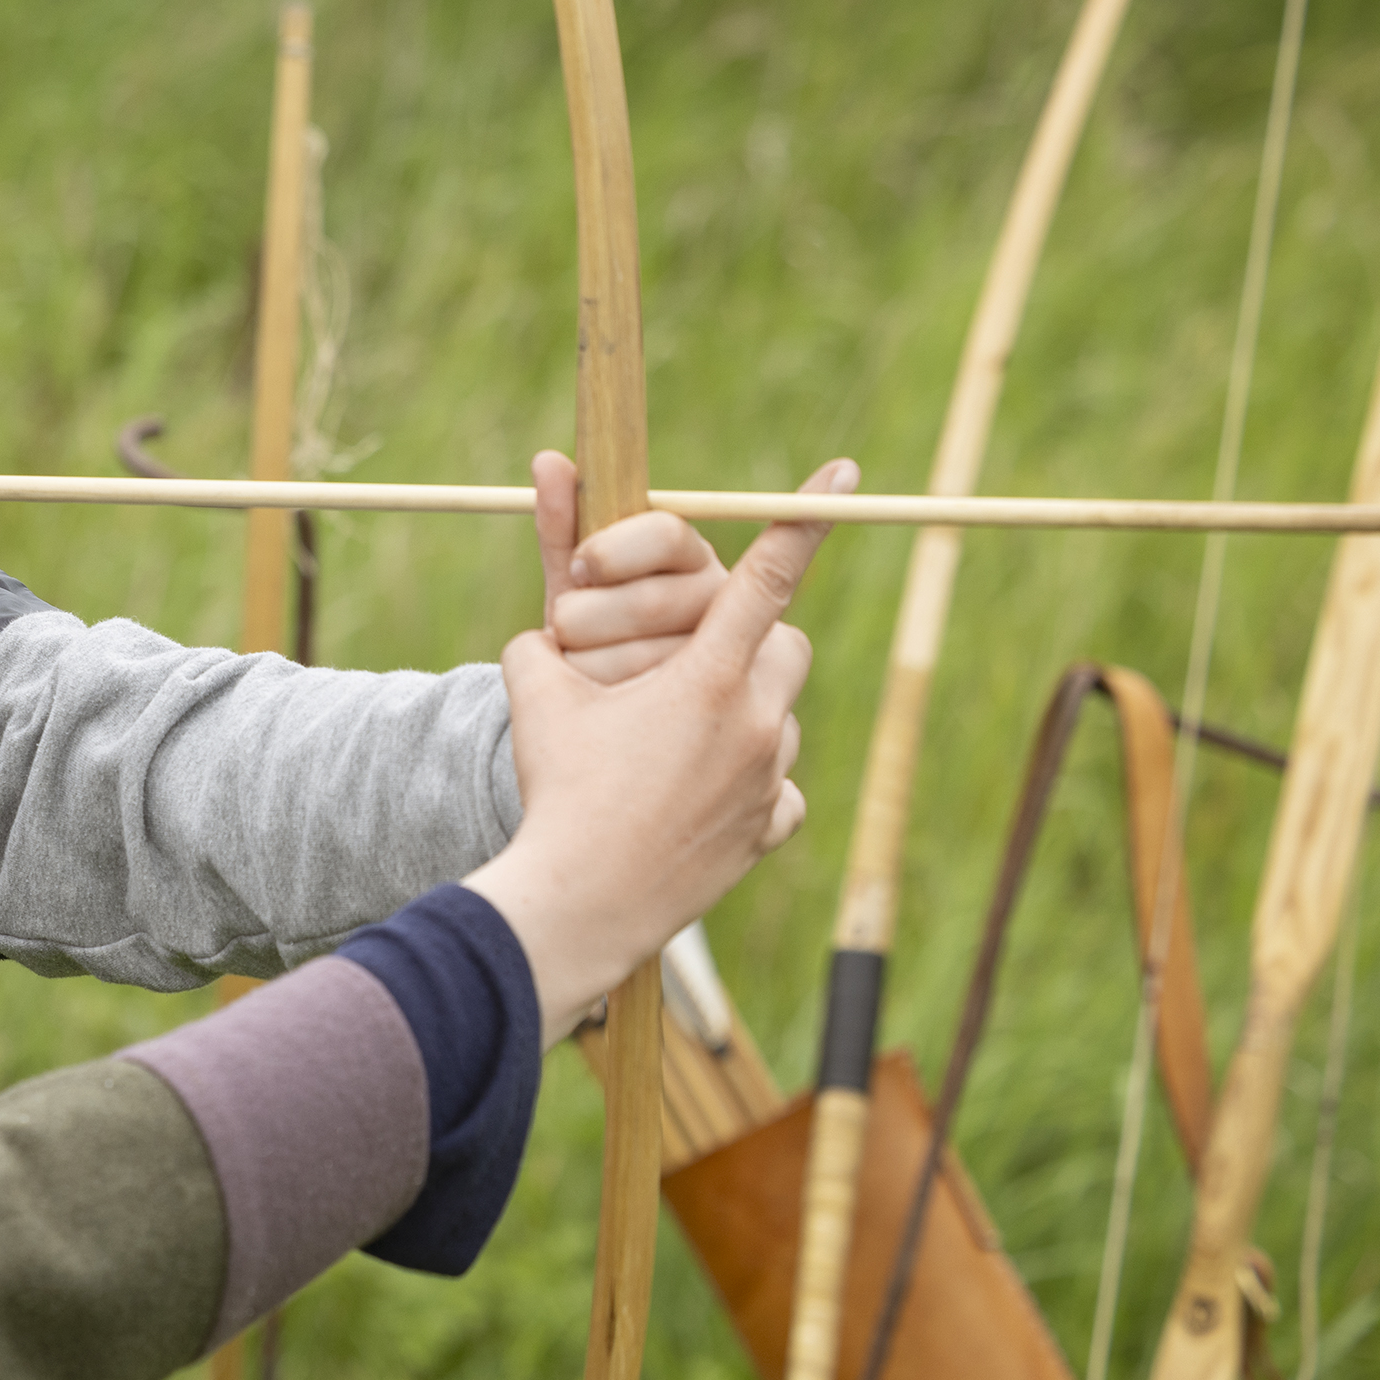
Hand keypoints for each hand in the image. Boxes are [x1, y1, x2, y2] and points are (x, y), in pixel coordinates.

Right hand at [471, 458, 854, 1042]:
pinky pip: (779, 792)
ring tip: (676, 734)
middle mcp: (755, 723)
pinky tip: (700, 795)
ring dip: (745, 712)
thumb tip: (544, 558)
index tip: (845, 476)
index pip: (768, 576)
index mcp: (706, 678)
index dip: (805, 519)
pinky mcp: (767, 832)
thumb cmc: (556, 790)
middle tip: (692, 653)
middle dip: (749, 638)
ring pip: (781, 718)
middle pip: (787, 647)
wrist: (580, 903)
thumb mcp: (534, 689)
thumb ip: (543, 614)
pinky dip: (750, 785)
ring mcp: (768, 782)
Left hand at [532, 450, 726, 686]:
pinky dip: (600, 698)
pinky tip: (593, 701)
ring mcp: (723, 658)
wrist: (591, 701)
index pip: (668, 534)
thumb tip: (547, 460)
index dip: (615, 550)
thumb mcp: (574, 580)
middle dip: (591, 615)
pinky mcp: (709, 705)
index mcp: (688, 556)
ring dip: (589, 660)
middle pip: (656, 600)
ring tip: (579, 666)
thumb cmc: (588, 624)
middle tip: (566, 626)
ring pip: (646, 656)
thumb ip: (563, 526)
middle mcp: (719, 599)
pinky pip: (641, 702)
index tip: (580, 568)